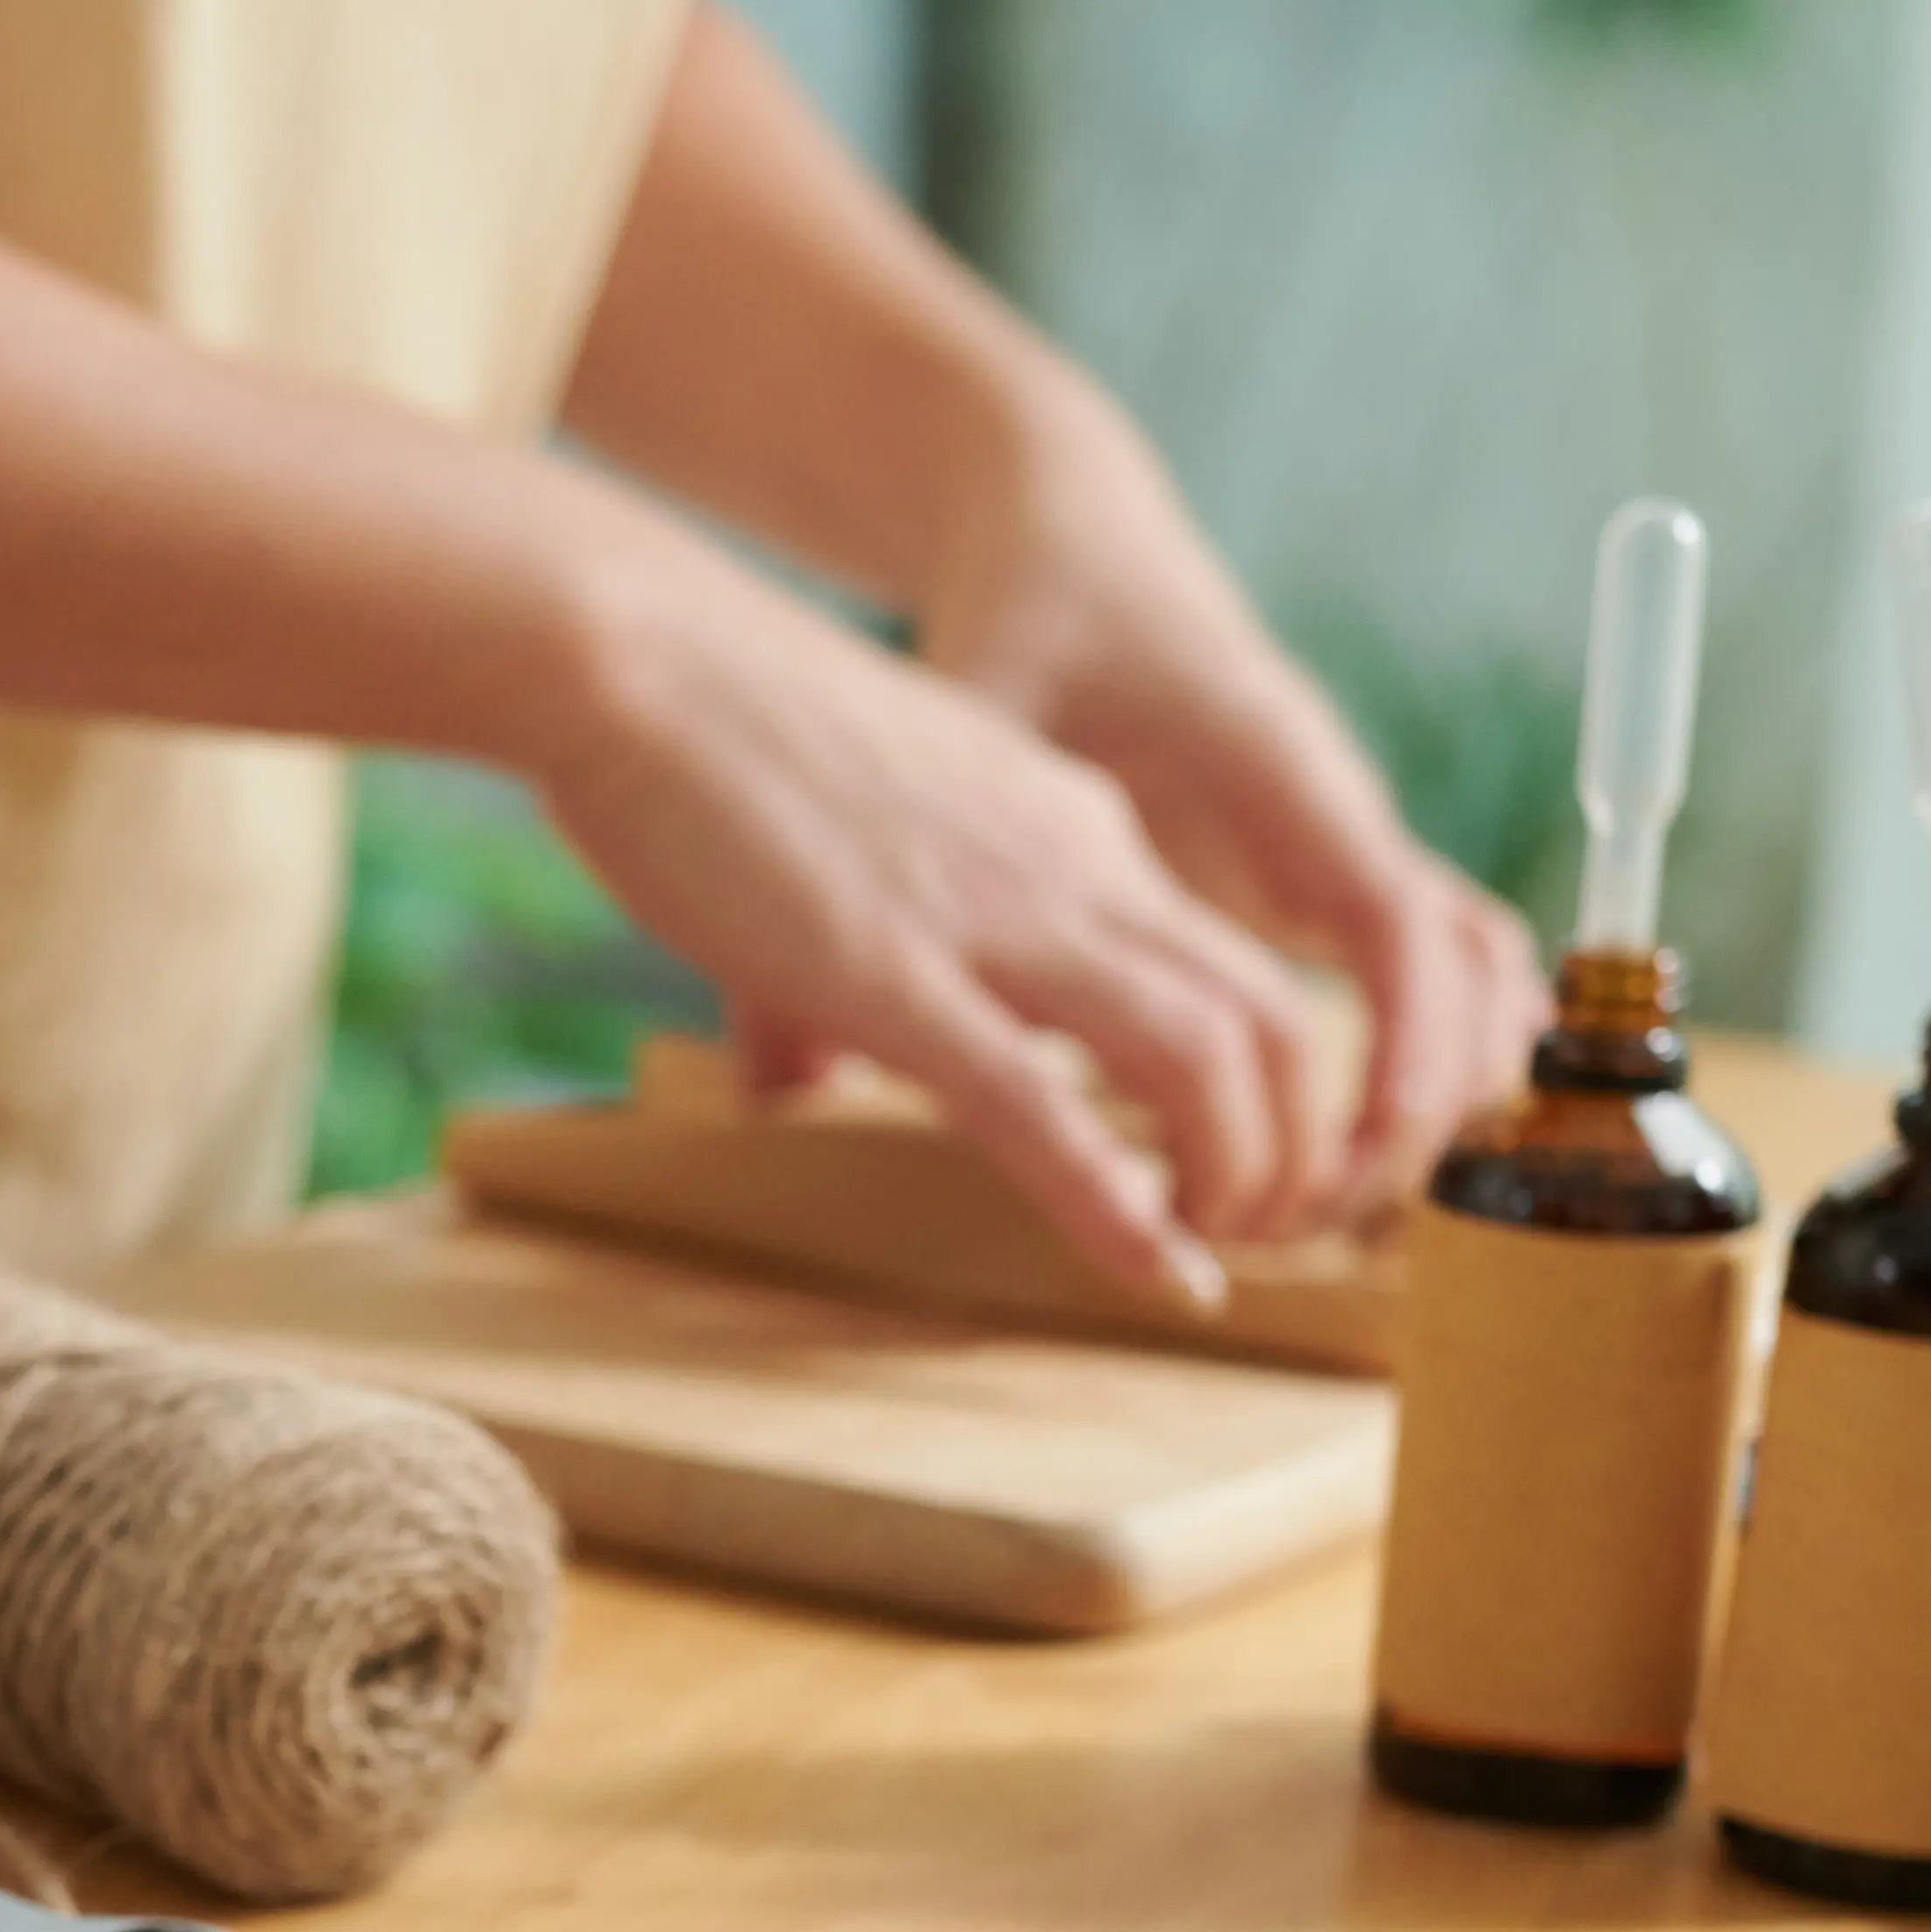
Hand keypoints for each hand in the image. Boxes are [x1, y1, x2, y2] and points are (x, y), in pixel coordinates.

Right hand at [518, 512, 1358, 1263]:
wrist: (639, 654)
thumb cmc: (717, 730)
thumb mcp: (863, 823)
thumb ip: (870, 938)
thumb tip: (797, 1079)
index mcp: (1070, 826)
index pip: (1230, 963)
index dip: (1269, 1088)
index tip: (1230, 1174)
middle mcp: (1072, 866)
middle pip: (1271, 1019)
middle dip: (1292, 1148)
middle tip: (1254, 1237)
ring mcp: (995, 922)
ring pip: (1205, 1059)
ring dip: (1238, 1178)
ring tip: (1215, 1257)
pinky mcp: (898, 977)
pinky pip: (1046, 1110)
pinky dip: (1121, 1210)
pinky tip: (1160, 1277)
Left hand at [911, 385, 1538, 1193]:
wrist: (1074, 534)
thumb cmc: (1030, 614)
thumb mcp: (973, 712)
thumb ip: (906, 853)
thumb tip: (786, 1070)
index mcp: (1276, 760)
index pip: (1391, 921)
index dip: (1393, 1052)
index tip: (1337, 1165)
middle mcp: (1331, 802)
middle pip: (1447, 977)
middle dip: (1397, 1117)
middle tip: (1292, 1236)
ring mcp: (1331, 833)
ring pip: (1457, 977)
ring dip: (1419, 1100)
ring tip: (1316, 1223)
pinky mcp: (1308, 863)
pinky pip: (1410, 966)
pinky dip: (1414, 1055)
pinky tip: (1347, 1161)